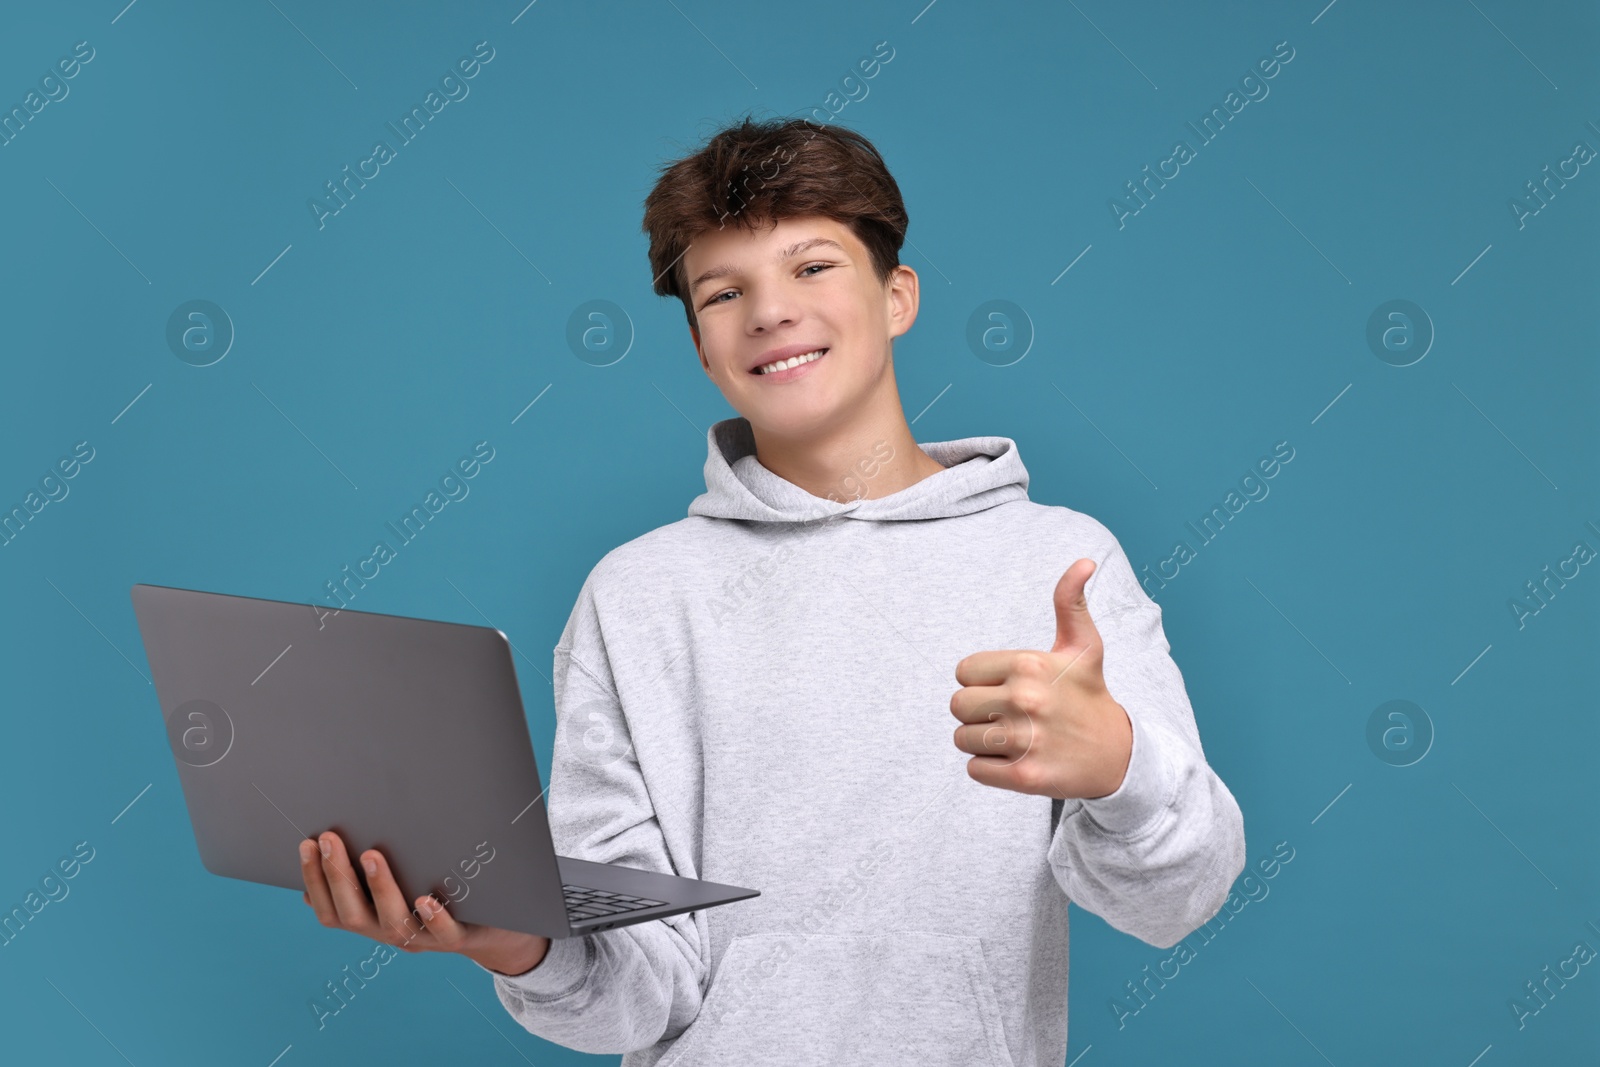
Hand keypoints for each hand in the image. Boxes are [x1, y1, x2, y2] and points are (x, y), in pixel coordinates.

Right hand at [298, 831, 548, 976]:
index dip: (314, 879)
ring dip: (379, 888)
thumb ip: (368, 876)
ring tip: (371, 854)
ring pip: (394, 923)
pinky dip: (433, 918)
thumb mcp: (400, 885)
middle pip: (353, 915)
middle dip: (337, 875)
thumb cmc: (439, 894)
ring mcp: (423, 938)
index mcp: (371, 921)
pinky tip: (425, 899)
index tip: (306, 843)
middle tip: (328, 838)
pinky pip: (444, 932)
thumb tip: (322, 857)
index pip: (331, 908)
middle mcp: (390, 933)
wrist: (492, 930)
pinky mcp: (459, 937)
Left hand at [950, 559, 1132, 800]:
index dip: (981, 681)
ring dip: (981, 741)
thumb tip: (1084, 562)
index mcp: (1029, 664)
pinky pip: (974, 769)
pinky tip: (1016, 759)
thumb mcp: (1084, 646)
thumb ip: (1071, 603)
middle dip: (976, 711)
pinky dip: (988, 768)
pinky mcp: (1024, 777)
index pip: (963, 672)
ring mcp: (1025, 741)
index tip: (1008, 687)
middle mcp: (1025, 700)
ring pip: (962, 738)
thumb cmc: (1090, 695)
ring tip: (1014, 738)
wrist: (1118, 755)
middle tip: (1009, 715)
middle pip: (957, 705)